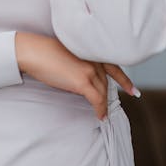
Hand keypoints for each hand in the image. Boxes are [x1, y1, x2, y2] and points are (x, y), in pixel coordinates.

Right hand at [15, 32, 139, 119]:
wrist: (33, 51)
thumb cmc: (44, 51)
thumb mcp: (68, 53)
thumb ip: (81, 62)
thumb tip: (84, 78)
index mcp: (90, 49)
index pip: (113, 66)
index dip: (124, 80)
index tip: (132, 90)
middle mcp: (93, 58)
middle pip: (105, 81)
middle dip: (108, 95)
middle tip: (109, 106)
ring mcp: (89, 69)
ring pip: (102, 92)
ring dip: (103, 104)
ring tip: (102, 113)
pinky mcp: (82, 81)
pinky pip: (97, 100)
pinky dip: (100, 110)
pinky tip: (100, 116)